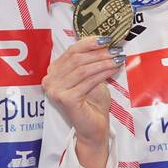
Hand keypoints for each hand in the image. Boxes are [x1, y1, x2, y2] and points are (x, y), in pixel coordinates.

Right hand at [43, 36, 123, 167]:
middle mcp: (50, 80)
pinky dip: (103, 73)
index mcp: (53, 72)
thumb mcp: (91, 77)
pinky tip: (114, 69)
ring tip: (118, 58)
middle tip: (116, 50)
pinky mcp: (65, 98)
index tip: (106, 39)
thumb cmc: (92, 102)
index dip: (89, 43)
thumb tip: (106, 42)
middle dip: (99, 52)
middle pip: (76, 59)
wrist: (93, 127)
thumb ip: (92, 61)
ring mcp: (55, 90)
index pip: (71, 51)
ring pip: (82, 69)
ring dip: (103, 62)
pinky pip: (87, 81)